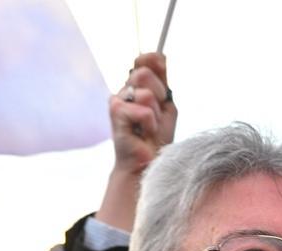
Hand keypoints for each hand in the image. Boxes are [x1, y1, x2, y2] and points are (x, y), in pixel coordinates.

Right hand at [111, 52, 175, 173]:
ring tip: (149, 127)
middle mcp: (124, 89)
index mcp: (137, 86)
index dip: (157, 66)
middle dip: (159, 96)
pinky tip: (143, 134)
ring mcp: (117, 100)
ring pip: (146, 93)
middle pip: (144, 73)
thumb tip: (161, 55)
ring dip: (156, 114)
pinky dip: (150, 125)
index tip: (163, 88)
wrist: (147, 164)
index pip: (146, 59)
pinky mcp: (115, 112)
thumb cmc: (156, 138)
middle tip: (156, 115)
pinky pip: (144, 111)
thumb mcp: (166, 106)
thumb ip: (163, 82)